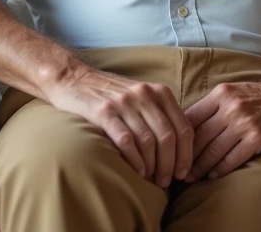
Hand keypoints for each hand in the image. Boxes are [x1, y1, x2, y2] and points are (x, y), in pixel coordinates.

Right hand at [46, 66, 192, 187]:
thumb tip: (180, 150)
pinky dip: (134, 160)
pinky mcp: (103, 112)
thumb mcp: (142, 97)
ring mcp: (124, 102)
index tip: (183, 173)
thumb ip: (160, 115)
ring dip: (152, 165)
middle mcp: (145, 95)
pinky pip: (126, 140)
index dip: (186, 154)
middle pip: (168, 137)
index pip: (183, 127)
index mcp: (160, 92)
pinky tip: (136, 171)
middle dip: (170, 164)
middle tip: (165, 181)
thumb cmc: (111, 94)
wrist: (74, 79)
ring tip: (150, 179)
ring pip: (148, 141)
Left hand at [183, 80, 260, 180]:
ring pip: (214, 150)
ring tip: (192, 177)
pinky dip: (220, 169)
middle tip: (178, 170)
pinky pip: (232, 158)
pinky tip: (213, 175)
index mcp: (221, 94)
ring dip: (200, 167)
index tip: (172, 150)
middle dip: (186, 156)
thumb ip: (212, 106)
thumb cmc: (260, 96)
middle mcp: (230, 108)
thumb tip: (186, 125)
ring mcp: (244, 124)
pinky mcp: (257, 138)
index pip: (191, 118)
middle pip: (200, 137)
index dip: (179, 137)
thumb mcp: (232, 92)